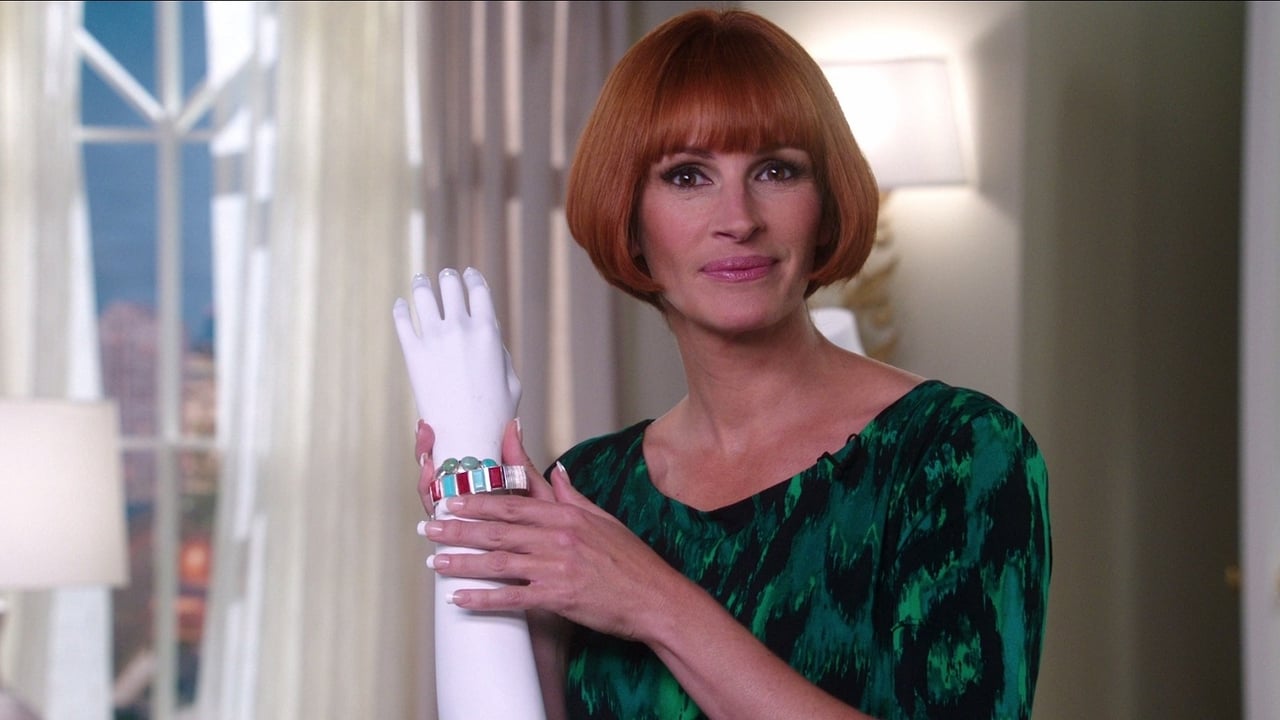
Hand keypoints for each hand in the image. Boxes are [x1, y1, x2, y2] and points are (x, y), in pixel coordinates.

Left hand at [392, 268, 520, 465]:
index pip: (478, 289)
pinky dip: (400, 309)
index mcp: (488, 331)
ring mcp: (434, 339)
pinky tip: (400, 305)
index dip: (473, 277)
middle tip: (444, 275)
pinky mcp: (413, 354)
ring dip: (422, 285)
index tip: (468, 274)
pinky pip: (401, 321)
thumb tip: (488, 336)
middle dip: (448, 277)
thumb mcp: (512, 380)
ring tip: (420, 282)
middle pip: (451, 286)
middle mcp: (460, 328)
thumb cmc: (496, 414)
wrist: (467, 438)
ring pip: (424, 296)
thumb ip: (501, 352)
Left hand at [422, 423, 685, 642]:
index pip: (512, 503)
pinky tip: (459, 599)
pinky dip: (483, 598)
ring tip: (433, 563)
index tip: (451, 500)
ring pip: (498, 562)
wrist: (655, 599)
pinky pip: (512, 598)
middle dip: (458, 528)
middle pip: (497, 530)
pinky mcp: (558, 597)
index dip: (477, 501)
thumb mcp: (604, 519)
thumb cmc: (632, 561)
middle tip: (427, 528)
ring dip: (461, 562)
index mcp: (566, 515)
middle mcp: (557, 537)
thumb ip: (572, 496)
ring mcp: (556, 567)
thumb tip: (556, 470)